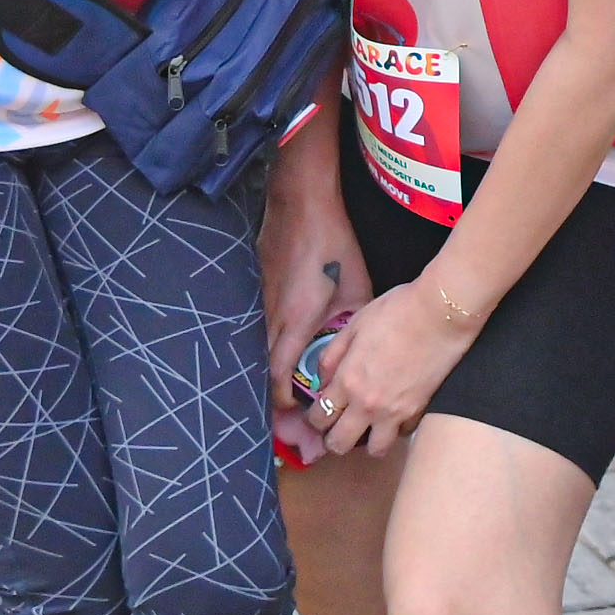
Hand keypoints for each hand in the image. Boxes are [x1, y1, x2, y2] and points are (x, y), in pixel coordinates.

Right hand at [257, 122, 351, 419]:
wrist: (301, 204)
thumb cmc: (333, 244)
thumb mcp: (357, 286)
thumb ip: (353, 321)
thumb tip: (357, 346)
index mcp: (296, 321)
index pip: (279, 374)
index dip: (284, 400)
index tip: (296, 411)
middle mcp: (272, 316)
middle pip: (263, 368)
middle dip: (274, 393)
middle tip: (290, 408)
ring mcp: (260, 301)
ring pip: (257, 348)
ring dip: (269, 369)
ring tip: (285, 383)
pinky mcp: (257, 288)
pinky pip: (257, 326)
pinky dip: (266, 343)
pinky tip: (280, 345)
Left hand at [310, 276, 479, 456]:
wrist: (440, 314)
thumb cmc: (397, 311)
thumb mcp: (355, 325)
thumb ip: (333, 355)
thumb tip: (322, 380)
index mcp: (347, 380)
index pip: (319, 417)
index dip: (314, 419)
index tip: (318, 414)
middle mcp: (367, 404)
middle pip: (340, 443)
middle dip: (333, 439)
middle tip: (337, 428)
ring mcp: (395, 412)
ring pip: (375, 449)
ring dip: (368, 440)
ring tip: (368, 427)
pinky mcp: (419, 411)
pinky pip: (402, 432)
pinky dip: (397, 427)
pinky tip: (395, 413)